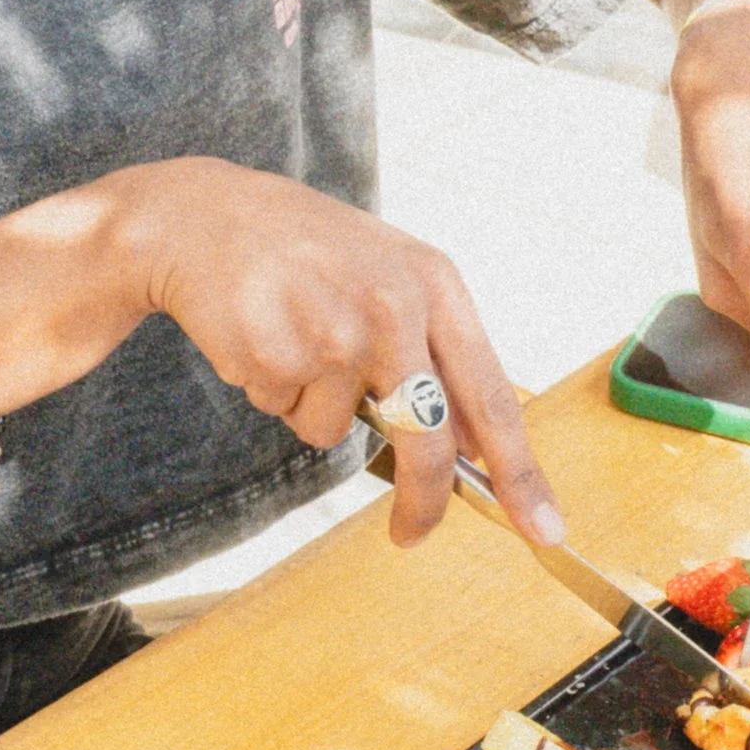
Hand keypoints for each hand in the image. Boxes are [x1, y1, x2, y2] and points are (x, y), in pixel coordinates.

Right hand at [114, 157, 562, 551]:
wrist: (205, 215)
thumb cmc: (306, 251)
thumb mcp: (389, 275)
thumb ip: (436, 352)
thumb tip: (478, 449)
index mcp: (435, 283)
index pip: (491, 396)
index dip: (520, 471)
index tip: (544, 526)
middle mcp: (394, 305)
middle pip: (428, 439)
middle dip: (422, 501)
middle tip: (409, 534)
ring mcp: (335, 331)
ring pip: (338, 431)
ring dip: (312, 405)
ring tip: (293, 338)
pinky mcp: (279, 353)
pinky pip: (287, 413)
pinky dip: (272, 391)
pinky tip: (262, 334)